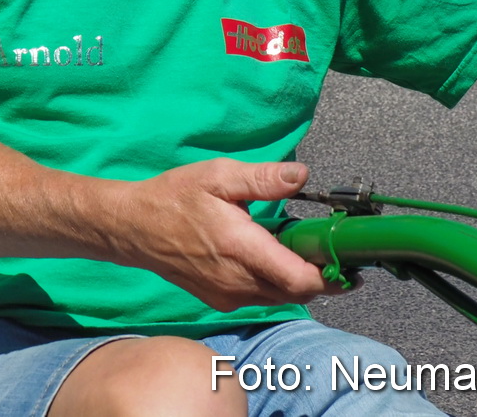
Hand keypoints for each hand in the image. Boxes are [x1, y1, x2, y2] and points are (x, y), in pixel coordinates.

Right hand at [117, 159, 336, 311]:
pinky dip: (272, 281)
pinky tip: (263, 255)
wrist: (133, 228)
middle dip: (316, 272)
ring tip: (289, 246)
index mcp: (240, 248)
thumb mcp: (217, 175)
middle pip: (297, 292)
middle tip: (319, 242)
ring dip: (293, 277)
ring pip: (280, 297)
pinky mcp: (221, 301)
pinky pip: (261, 297)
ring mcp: (228, 295)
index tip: (342, 254)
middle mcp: (237, 281)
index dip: (330, 273)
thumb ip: (262, 179)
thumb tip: (301, 175)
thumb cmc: (173, 197)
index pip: (301, 280)